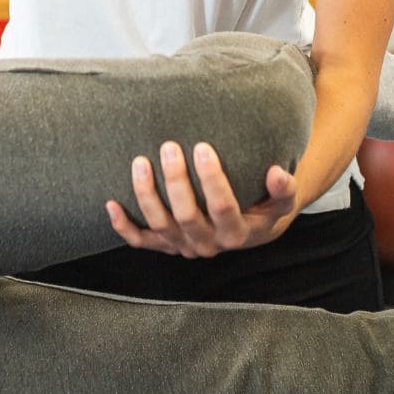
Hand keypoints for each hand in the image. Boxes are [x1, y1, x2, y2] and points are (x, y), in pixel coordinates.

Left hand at [105, 141, 300, 257]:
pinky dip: (123, 226)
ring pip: (160, 225)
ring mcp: (183, 246)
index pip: (222, 206)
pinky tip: (110, 204)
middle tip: (169, 146)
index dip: (212, 179)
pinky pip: (141, 241)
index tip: (204, 147)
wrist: (250, 231)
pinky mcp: (165, 245)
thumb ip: (283, 189)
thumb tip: (277, 173)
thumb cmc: (263, 207)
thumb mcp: (281, 202)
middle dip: (175, 181)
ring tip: (140, 161)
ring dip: (147, 195)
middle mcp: (207, 244)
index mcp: (236, 233)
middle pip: (186, 215)